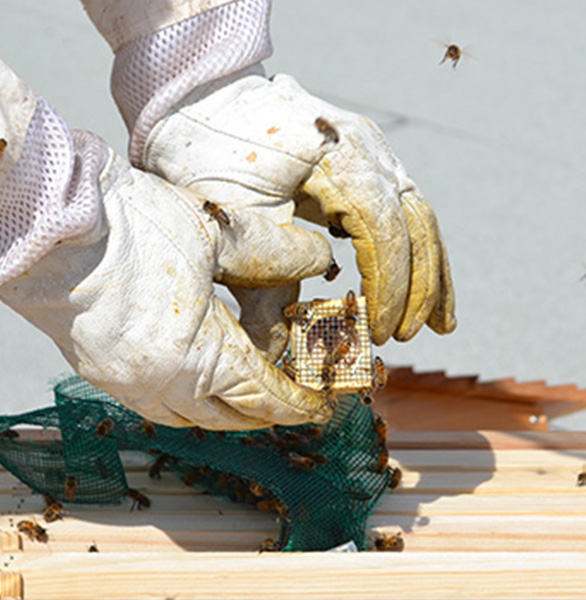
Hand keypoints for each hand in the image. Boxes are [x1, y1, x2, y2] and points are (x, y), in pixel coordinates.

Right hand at [0, 132, 334, 429]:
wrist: (47, 217)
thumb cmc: (128, 225)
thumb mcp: (217, 235)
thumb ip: (273, 253)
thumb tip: (318, 258)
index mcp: (196, 357)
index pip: (262, 396)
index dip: (297, 403)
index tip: (320, 405)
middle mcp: (159, 384)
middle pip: (229, 417)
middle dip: (267, 412)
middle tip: (295, 398)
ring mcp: (123, 382)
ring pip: (189, 418)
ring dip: (227, 411)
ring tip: (252, 392)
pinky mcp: (99, 370)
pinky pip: (156, 405)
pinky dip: (189, 401)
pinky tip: (199, 378)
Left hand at [141, 67, 455, 345]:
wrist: (197, 96)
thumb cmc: (205, 152)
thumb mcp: (231, 221)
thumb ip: (267, 283)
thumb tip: (286, 351)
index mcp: (338, 154)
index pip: (384, 230)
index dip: (389, 287)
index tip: (379, 333)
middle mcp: (368, 147)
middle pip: (416, 222)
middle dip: (419, 287)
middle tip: (404, 337)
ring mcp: (372, 150)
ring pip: (419, 216)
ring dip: (430, 272)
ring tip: (438, 325)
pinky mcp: (367, 160)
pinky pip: (403, 209)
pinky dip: (413, 250)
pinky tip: (418, 287)